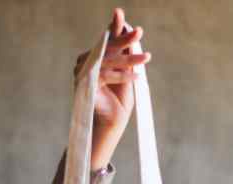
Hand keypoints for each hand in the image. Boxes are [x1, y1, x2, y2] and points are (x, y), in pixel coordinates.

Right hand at [73, 8, 150, 168]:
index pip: (107, 39)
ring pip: (109, 61)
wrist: (112, 122)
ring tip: (147, 57)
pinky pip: (106, 76)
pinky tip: (137, 76)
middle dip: (124, 39)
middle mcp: (87, 61)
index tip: (119, 13)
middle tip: (139, 31)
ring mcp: (84, 72)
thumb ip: (127, 56)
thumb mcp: (127, 73)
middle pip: (107, 47)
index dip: (114, 27)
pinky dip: (122, 76)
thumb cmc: (120, 98)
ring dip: (130, 59)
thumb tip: (132, 33)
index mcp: (96, 56)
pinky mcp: (86, 85)